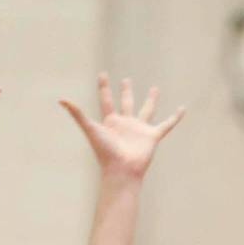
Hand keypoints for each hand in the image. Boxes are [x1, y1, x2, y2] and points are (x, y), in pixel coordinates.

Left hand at [60, 75, 183, 178]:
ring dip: (151, 100)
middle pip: (126, 103)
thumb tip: (61, 99)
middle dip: (126, 91)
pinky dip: (175, 118)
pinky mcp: (152, 136)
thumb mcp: (90, 129)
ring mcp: (140, 129)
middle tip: (126, 80)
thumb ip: (77, 114)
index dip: (104, 87)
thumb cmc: (105, 152)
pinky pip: (166, 125)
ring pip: (146, 110)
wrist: (121, 169)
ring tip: (155, 88)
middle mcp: (125, 123)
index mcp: (110, 121)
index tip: (103, 74)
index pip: (106, 100)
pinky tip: (182, 109)